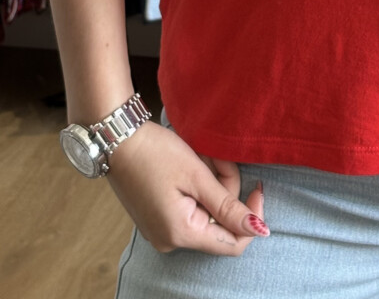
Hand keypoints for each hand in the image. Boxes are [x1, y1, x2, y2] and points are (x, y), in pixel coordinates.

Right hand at [104, 121, 268, 254]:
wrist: (116, 138)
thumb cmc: (154, 153)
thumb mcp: (196, 175)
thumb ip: (228, 206)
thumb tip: (259, 230)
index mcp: (181, 233)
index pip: (233, 243)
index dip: (251, 217)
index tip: (257, 186)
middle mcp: (170, 240)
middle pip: (219, 222)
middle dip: (225, 187)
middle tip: (216, 156)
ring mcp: (162, 229)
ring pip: (207, 211)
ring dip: (211, 182)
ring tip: (199, 154)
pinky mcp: (158, 217)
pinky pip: (191, 207)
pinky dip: (198, 186)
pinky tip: (191, 163)